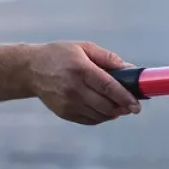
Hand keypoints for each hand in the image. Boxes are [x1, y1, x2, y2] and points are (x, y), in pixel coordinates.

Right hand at [27, 42, 141, 125]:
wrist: (31, 69)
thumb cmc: (60, 55)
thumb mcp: (83, 48)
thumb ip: (108, 58)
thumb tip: (130, 69)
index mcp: (81, 69)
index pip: (108, 87)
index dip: (125, 97)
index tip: (137, 105)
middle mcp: (74, 88)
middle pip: (105, 105)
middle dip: (123, 108)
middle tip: (132, 106)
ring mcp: (68, 103)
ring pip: (99, 115)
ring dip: (113, 113)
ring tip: (119, 107)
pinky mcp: (63, 113)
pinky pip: (89, 120)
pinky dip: (101, 117)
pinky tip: (104, 109)